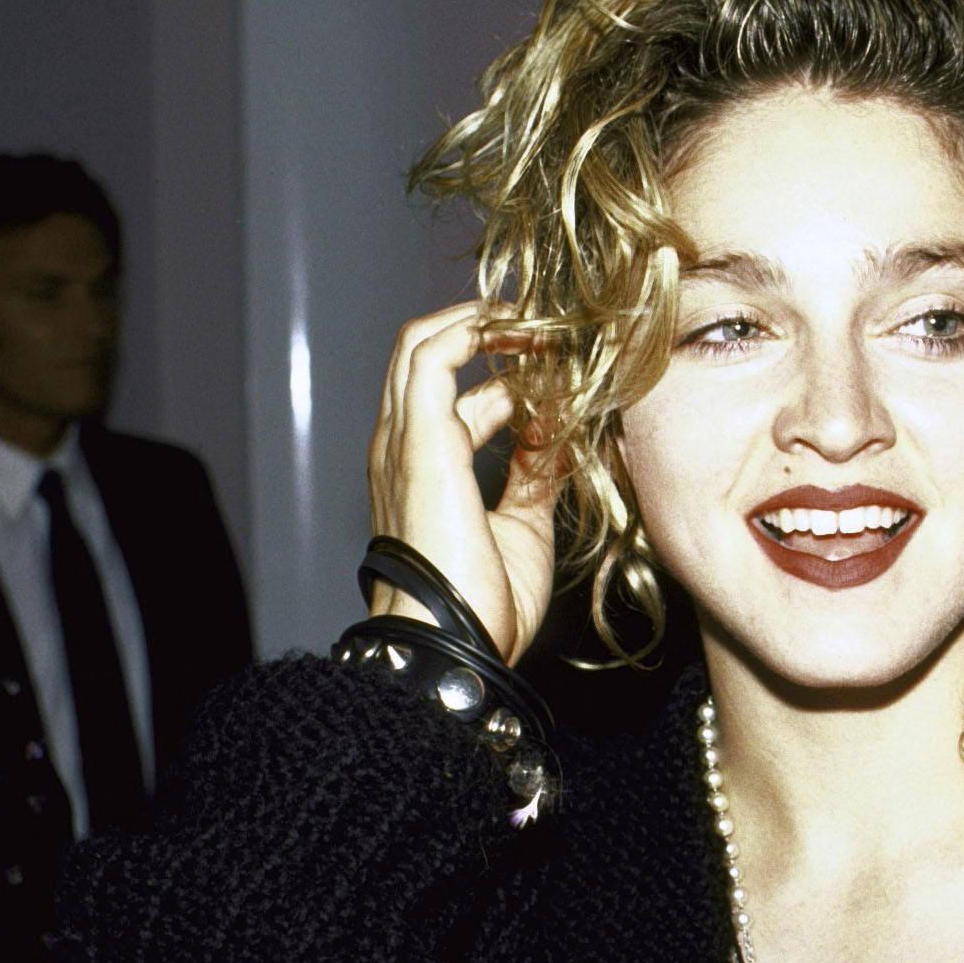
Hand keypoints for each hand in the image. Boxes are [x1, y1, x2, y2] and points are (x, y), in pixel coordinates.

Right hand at [367, 301, 556, 664]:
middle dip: (489, 333)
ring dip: (481, 320)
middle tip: (550, 328)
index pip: (457, 399)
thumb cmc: (483, 606)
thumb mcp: (523, 526)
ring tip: (539, 319)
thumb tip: (560, 432)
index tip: (560, 370)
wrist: (456, 643)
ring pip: (420, 342)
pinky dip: (475, 329)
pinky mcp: (417, 436)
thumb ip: (535, 475)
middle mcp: (403, 446)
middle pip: (429, 357)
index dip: (507, 377)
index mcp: (424, 471)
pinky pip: (432, 352)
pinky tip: (524, 332)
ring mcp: (403, 438)